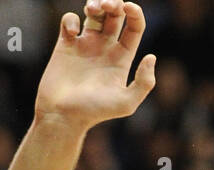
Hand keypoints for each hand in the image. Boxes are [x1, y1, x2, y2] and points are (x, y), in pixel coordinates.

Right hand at [35, 0, 156, 130]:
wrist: (63, 115)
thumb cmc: (95, 112)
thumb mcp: (126, 102)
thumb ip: (144, 82)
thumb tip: (151, 57)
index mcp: (122, 58)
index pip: (134, 28)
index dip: (135, 13)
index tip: (128, 7)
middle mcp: (105, 49)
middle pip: (115, 16)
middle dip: (114, 3)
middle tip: (109, 5)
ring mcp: (85, 45)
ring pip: (94, 14)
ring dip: (95, 3)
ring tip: (93, 8)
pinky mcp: (65, 45)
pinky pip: (69, 21)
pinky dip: (71, 19)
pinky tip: (72, 32)